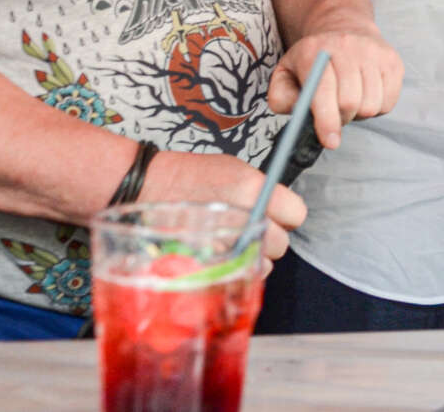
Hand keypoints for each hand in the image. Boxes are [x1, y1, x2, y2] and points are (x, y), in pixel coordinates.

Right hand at [139, 149, 306, 261]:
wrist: (146, 187)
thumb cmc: (187, 175)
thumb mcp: (233, 169)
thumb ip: (261, 191)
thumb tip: (278, 206)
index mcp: (254, 190)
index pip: (297, 214)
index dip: (287, 214)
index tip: (277, 213)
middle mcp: (246, 219)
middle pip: (282, 243)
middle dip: (269, 238)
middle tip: (250, 228)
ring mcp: (228, 246)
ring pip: (263, 265)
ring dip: (253, 257)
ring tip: (233, 242)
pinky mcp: (211, 265)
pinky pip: (239, 275)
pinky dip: (235, 270)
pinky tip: (222, 255)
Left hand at [268, 27, 403, 149]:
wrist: (344, 29)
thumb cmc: (312, 62)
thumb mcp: (285, 74)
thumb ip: (282, 98)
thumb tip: (300, 116)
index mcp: (314, 50)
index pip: (323, 90)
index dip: (326, 120)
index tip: (330, 142)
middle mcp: (346, 45)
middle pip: (349, 102)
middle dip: (340, 118)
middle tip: (334, 114)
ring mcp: (373, 51)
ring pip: (371, 104)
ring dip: (358, 113)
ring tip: (349, 101)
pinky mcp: (393, 61)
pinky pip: (388, 102)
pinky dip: (376, 108)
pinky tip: (365, 95)